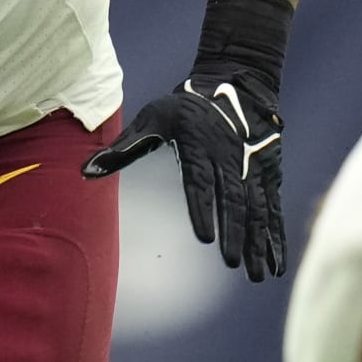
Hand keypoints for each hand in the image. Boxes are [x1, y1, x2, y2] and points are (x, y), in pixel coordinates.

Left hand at [83, 70, 285, 280]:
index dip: (204, 210)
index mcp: (199, 147)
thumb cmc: (185, 106)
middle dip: (234, 233)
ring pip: (258, 210)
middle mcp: (230, 160)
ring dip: (258, 243)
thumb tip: (86, 171)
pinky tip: (275, 264)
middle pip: (234, 201)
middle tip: (231, 263)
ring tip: (256, 275)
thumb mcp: (152, 118)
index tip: (205, 238)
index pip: (201, 183)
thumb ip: (122, 149)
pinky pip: (273, 210)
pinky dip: (276, 237)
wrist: (235, 86)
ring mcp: (252, 169)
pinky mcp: (268, 176)